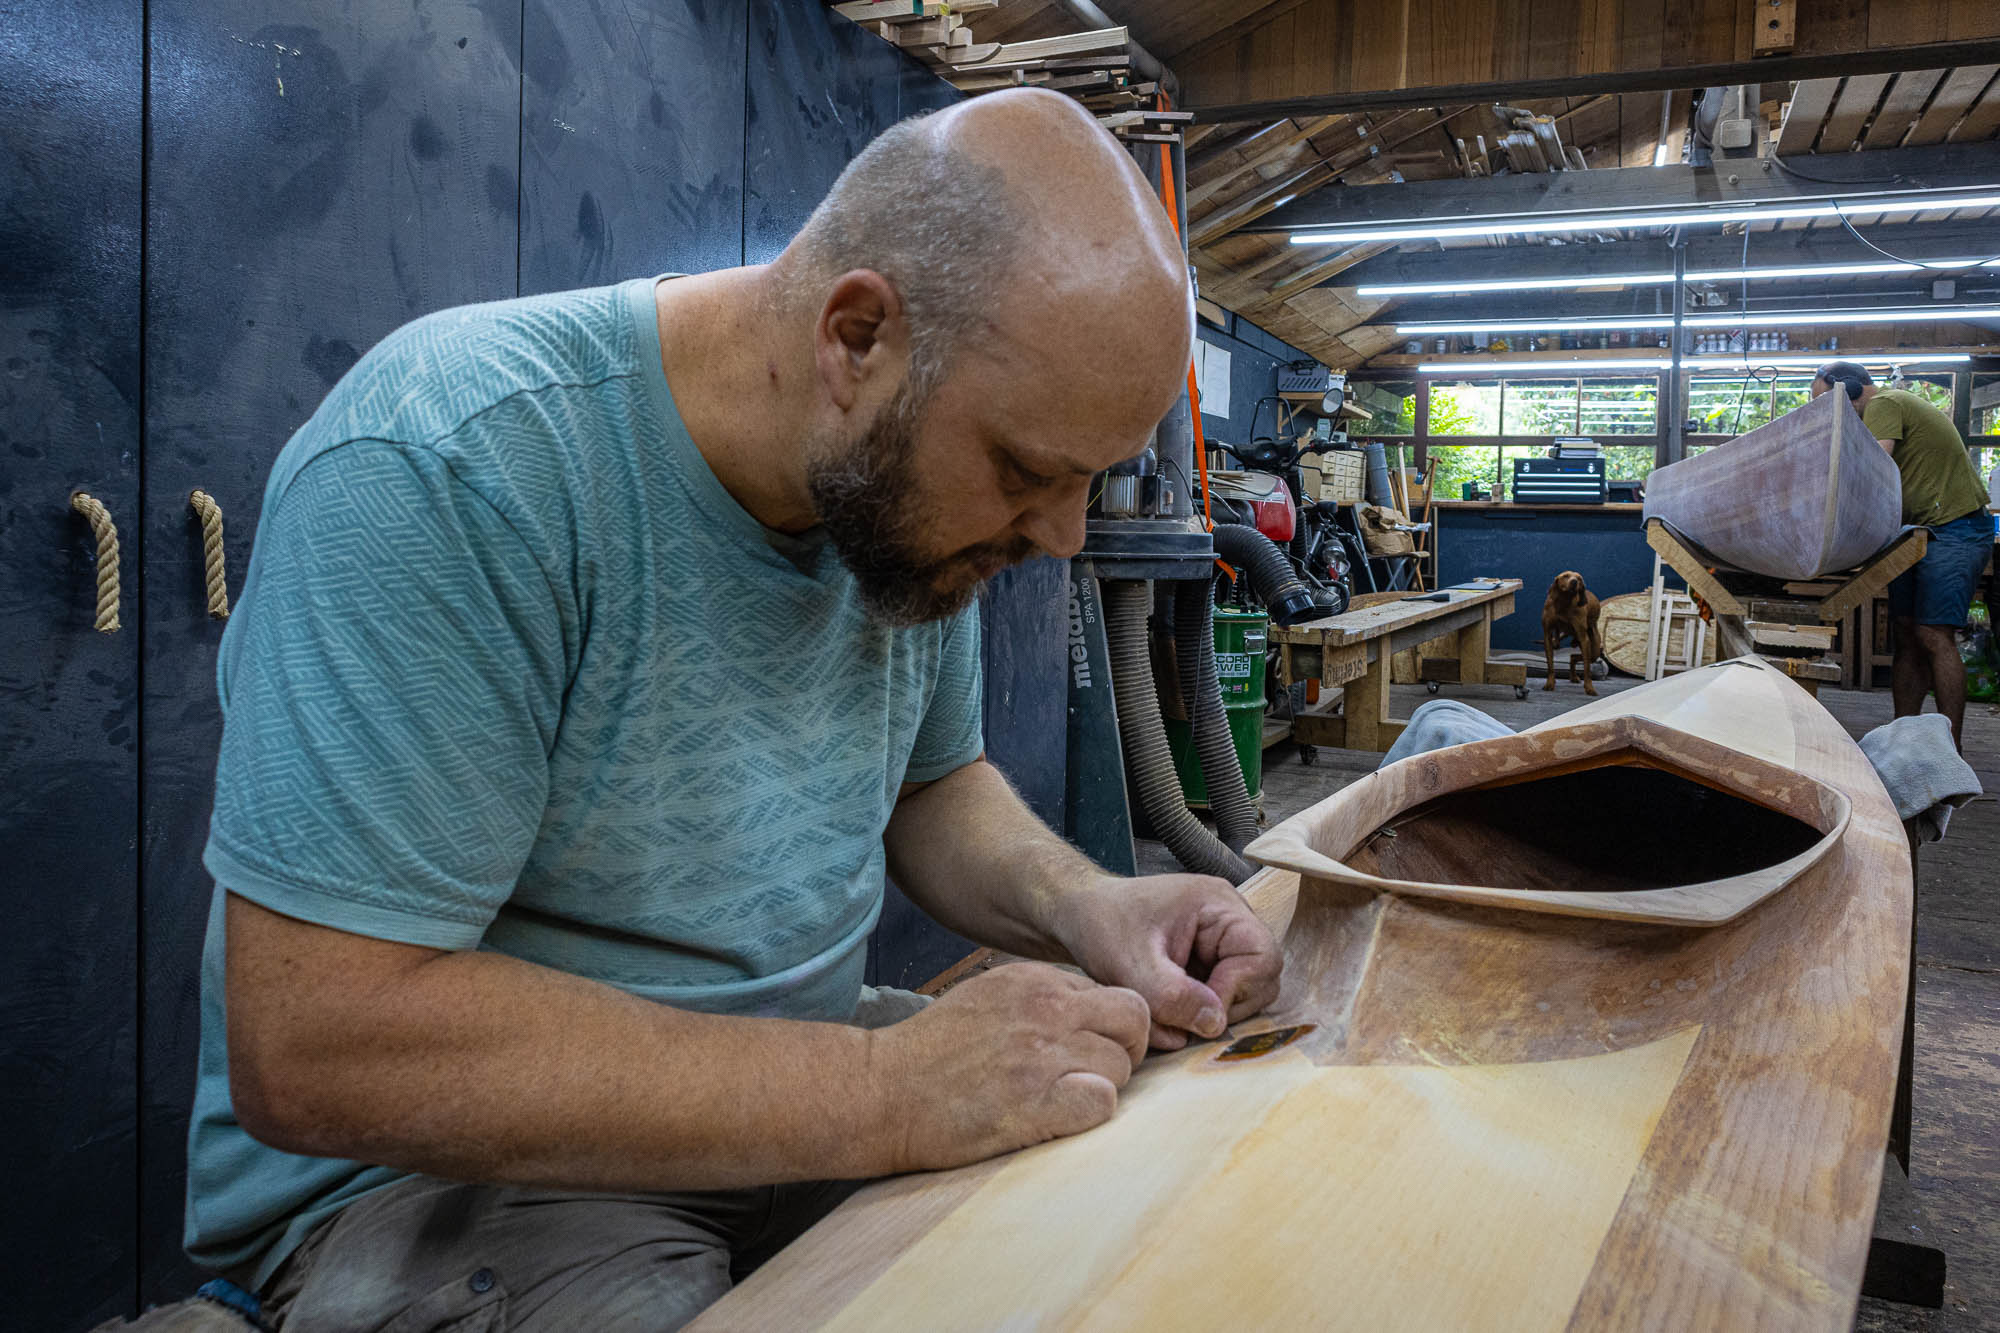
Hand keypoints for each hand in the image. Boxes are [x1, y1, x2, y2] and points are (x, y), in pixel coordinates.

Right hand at [869, 962, 1149, 1171]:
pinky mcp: (1038, 1102)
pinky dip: (1090, 1114)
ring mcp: (1043, 1054)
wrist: (881, 1091)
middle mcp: (1045, 1008)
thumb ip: (1035, 998)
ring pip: (1123, 1066)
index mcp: (1033, 980)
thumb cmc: (928, 1052)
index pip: (1110, 993)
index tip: (1087, 1050)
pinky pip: (1104, 1103)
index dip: (1107, 1027)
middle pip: (1134, 1019)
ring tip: (1061, 1101)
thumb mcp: (984, 997)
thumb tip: (1081, 1011)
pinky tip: (1059, 1117)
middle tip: (1097, 1074)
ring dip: (1102, 1087)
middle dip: (1126, 1049)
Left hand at [1055, 874, 1282, 1050]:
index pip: (1261, 956)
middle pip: (1261, 978)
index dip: (1237, 989)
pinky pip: (1221, 995)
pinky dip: (1196, 1010)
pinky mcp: (1208, 959)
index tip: (1197, 1008)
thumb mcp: (1130, 965)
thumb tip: (1214, 1024)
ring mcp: (1220, 939)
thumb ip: (1172, 996)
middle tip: (1179, 1014)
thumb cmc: (1100, 924)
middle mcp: (1227, 918)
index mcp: (1217, 904)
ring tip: (1166, 1009)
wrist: (1078, 914)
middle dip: (1224, 1006)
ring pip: (1244, 992)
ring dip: (1208, 1012)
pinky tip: (1164, 1005)